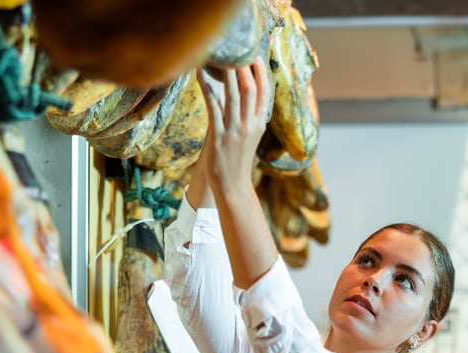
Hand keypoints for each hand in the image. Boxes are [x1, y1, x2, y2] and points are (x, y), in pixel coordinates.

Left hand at [197, 58, 272, 197]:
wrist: (232, 186)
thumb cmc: (238, 161)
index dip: (261, 74)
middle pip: (250, 90)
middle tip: (237, 51)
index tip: (255, 57)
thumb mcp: (249, 137)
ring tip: (221, 57)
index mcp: (258, 124)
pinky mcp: (219, 137)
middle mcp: (249, 125)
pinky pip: (214, 108)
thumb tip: (242, 98)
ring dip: (226, 74)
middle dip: (244, 68)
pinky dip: (208, 90)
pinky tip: (202, 77)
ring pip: (233, 96)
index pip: (265, 93)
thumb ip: (247, 118)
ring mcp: (234, 131)